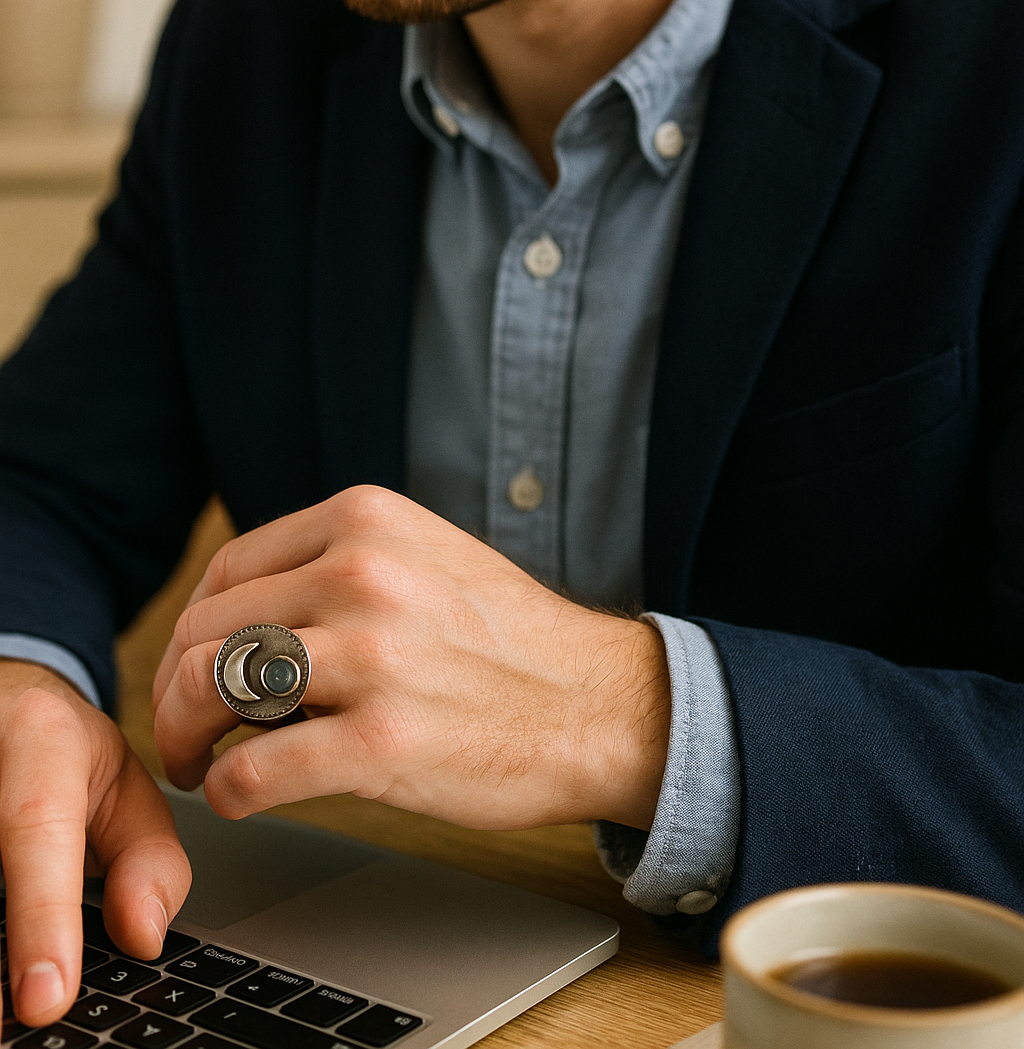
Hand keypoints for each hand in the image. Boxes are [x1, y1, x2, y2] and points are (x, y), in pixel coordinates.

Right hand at [0, 661, 190, 1026]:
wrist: (2, 709)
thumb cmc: (67, 754)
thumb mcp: (126, 787)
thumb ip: (149, 859)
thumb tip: (144, 937)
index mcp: (40, 736)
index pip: (36, 827)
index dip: (41, 915)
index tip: (46, 998)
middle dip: (2, 957)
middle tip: (23, 1019)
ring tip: (9, 1005)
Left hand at [153, 486, 669, 829]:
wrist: (596, 703)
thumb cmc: (508, 641)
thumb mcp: (423, 557)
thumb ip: (336, 565)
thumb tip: (239, 618)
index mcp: (365, 520)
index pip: (227, 569)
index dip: (192, 628)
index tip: (193, 666)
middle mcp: (361, 573)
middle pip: (206, 631)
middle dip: (175, 690)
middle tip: (184, 732)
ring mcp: (372, 655)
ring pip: (211, 689)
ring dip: (185, 738)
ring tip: (198, 765)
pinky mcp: (381, 741)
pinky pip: (253, 771)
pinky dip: (229, 792)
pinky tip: (242, 797)